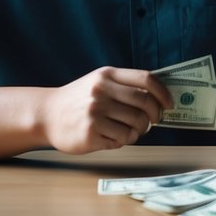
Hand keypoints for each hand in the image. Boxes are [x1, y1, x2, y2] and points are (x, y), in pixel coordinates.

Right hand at [39, 66, 171, 153]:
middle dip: (155, 115)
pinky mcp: (91, 133)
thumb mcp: (99, 82)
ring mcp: (95, 112)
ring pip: (136, 124)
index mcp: (106, 75)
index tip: (169, 104)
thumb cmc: (80, 100)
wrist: (46, 115)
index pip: (146, 79)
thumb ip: (124, 85)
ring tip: (130, 130)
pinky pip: (122, 139)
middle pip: (145, 103)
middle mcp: (101, 91)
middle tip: (153, 121)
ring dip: (139, 130)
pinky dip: (124, 140)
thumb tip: (160, 98)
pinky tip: (113, 137)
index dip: (163, 92)